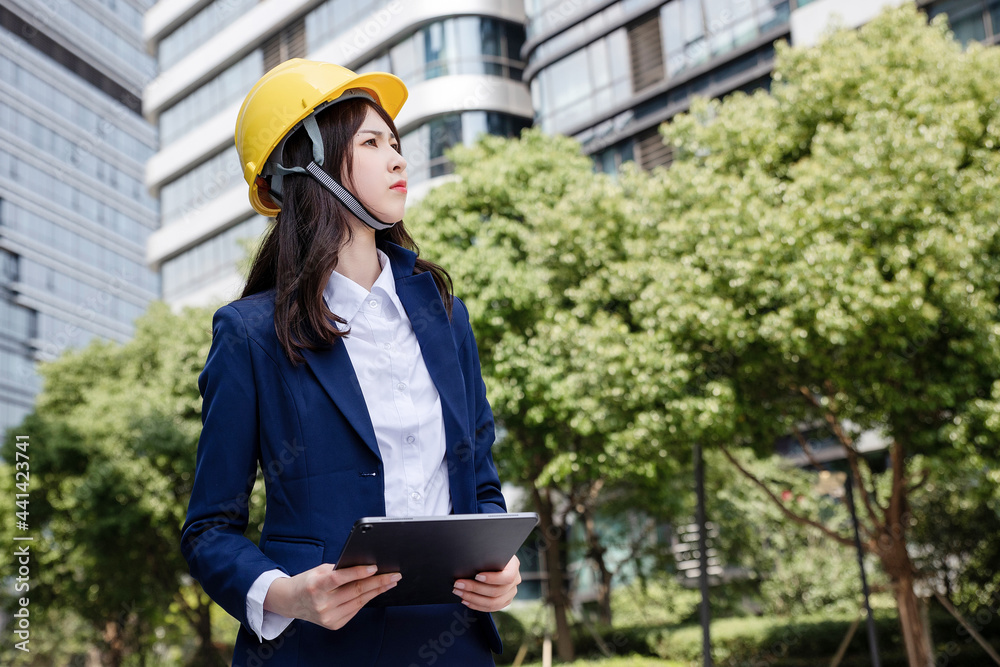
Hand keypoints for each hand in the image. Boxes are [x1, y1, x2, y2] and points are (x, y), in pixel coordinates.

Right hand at [264, 564, 399, 629]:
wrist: (292, 601)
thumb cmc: (308, 582)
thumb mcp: (320, 571)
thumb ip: (340, 570)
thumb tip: (366, 567)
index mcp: (316, 586)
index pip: (339, 578)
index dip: (358, 572)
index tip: (375, 567)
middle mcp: (321, 604)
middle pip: (355, 591)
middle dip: (378, 582)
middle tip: (394, 575)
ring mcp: (328, 617)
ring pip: (359, 601)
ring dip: (378, 591)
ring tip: (391, 582)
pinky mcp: (334, 624)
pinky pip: (355, 609)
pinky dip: (366, 599)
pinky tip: (376, 591)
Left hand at [452, 555, 520, 611]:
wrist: (495, 557)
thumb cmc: (489, 552)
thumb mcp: (490, 550)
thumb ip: (485, 556)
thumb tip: (469, 562)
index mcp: (514, 566)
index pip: (507, 577)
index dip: (492, 579)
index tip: (477, 576)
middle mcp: (515, 581)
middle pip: (496, 591)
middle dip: (475, 588)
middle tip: (458, 584)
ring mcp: (510, 593)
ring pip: (493, 603)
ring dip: (473, 598)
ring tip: (459, 592)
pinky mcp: (504, 601)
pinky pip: (490, 608)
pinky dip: (476, 605)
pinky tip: (465, 600)